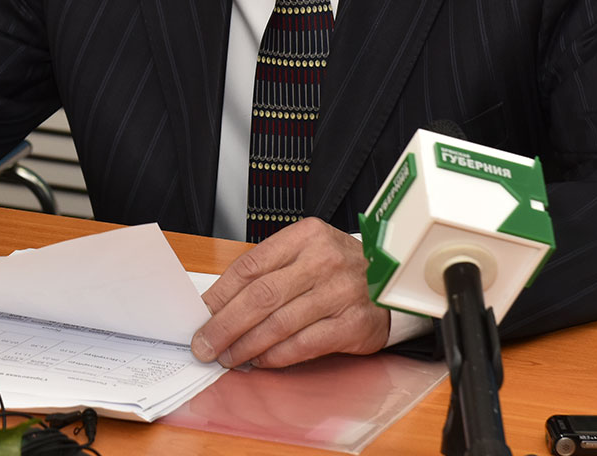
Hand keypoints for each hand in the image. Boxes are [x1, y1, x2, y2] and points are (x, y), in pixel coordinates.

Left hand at [191, 217, 388, 367]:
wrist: (395, 281)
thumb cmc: (340, 269)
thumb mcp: (307, 253)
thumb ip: (269, 272)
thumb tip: (219, 305)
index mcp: (305, 236)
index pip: (250, 266)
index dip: (220, 295)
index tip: (201, 315)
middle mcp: (324, 261)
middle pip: (261, 296)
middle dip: (225, 325)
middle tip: (205, 344)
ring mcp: (341, 292)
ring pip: (279, 323)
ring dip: (247, 345)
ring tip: (229, 356)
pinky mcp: (353, 323)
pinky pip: (304, 344)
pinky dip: (277, 356)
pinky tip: (261, 360)